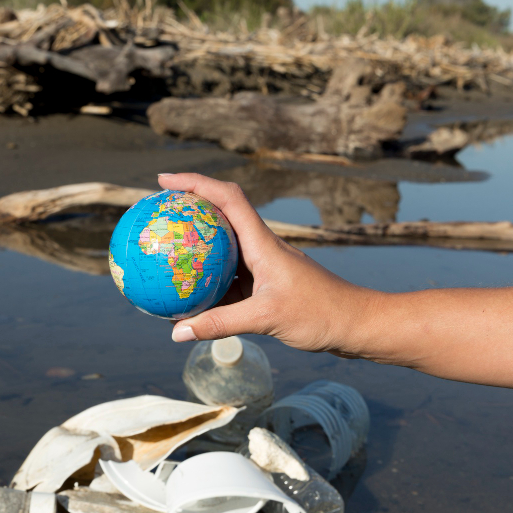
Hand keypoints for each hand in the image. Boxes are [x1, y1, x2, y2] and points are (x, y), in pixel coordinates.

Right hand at [160, 173, 377, 356]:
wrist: (357, 325)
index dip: (194, 182)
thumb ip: (221, 323)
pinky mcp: (266, 287)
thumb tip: (177, 332)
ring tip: (163, 253)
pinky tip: (186, 300)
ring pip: (222, 250)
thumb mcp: (267, 318)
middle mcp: (262, 248)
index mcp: (263, 242)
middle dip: (188, 208)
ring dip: (196, 248)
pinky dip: (207, 284)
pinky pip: (228, 280)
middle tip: (156, 212)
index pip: (226, 198)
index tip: (164, 180)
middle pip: (220, 216)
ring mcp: (264, 267)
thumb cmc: (321, 314)